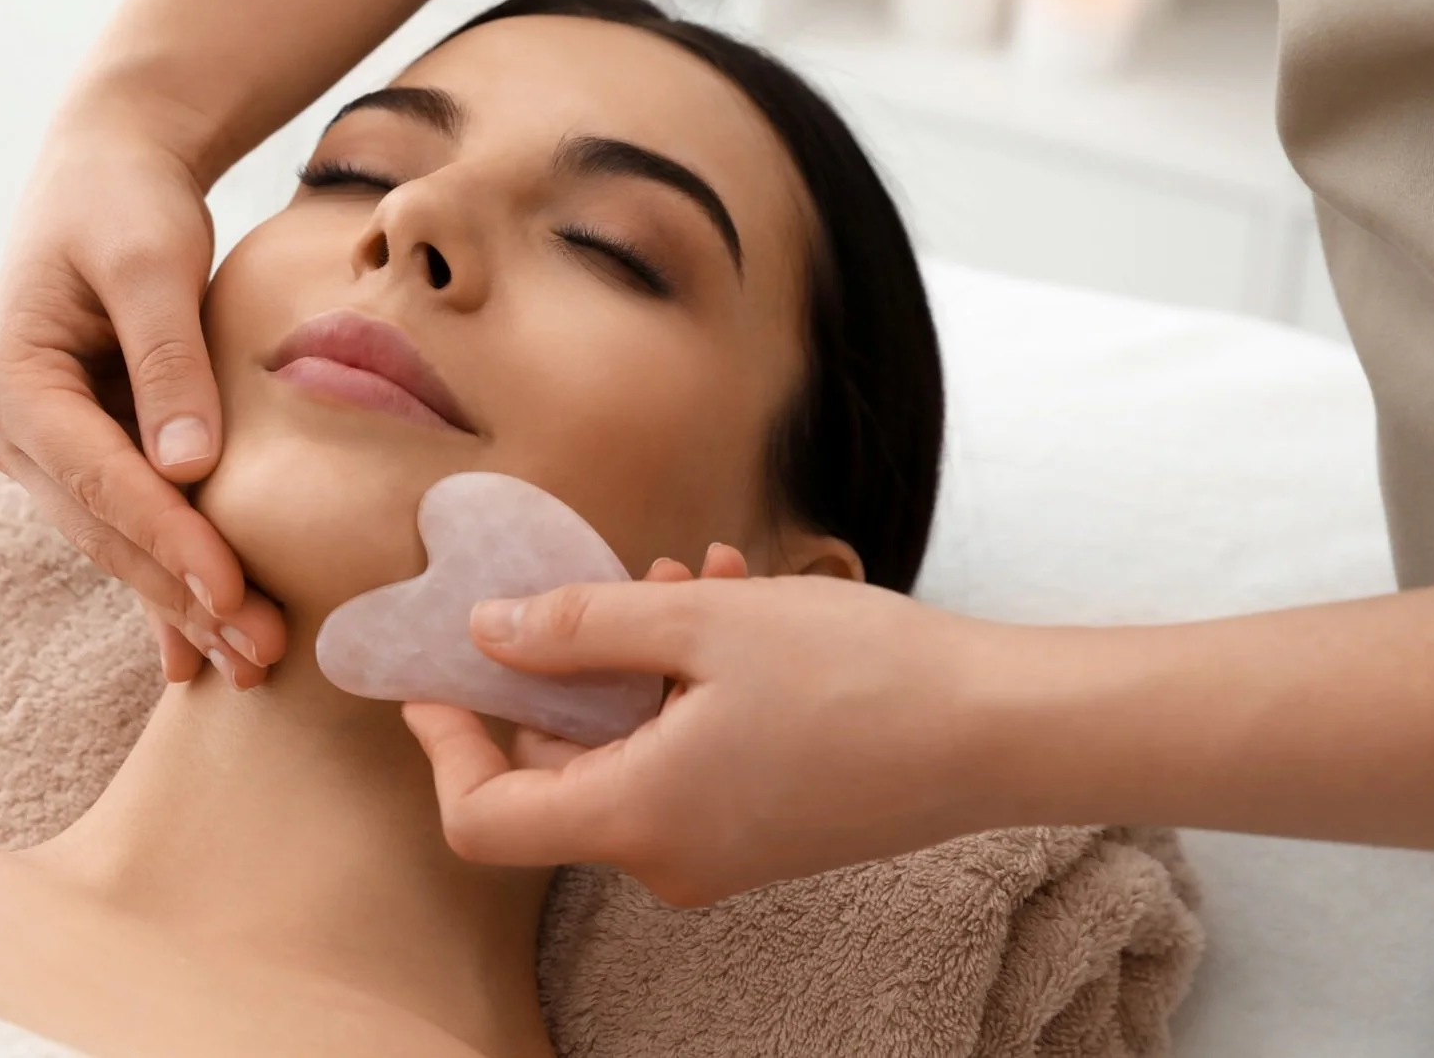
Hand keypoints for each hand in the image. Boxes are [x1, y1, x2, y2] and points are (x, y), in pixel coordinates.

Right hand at [0, 107, 286, 686]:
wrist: (110, 168)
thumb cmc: (128, 201)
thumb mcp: (151, 262)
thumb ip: (168, 360)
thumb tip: (190, 469)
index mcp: (14, 381)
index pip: (99, 480)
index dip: (169, 540)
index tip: (231, 592)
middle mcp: (13, 428)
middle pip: (106, 530)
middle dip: (182, 594)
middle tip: (258, 654)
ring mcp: (45, 447)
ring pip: (117, 542)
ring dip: (181, 602)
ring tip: (251, 662)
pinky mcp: (86, 451)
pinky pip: (126, 527)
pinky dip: (166, 583)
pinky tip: (196, 651)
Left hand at [402, 548, 997, 903]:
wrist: (1000, 730)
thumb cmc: (858, 675)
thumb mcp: (700, 625)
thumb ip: (576, 628)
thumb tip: (485, 633)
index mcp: (635, 820)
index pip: (483, 817)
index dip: (445, 743)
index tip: (434, 673)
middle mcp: (668, 857)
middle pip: (558, 767)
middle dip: (570, 663)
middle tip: (614, 578)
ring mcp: (719, 851)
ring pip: (631, 745)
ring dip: (643, 656)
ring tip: (702, 576)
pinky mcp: (762, 830)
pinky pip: (687, 757)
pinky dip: (691, 686)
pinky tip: (739, 605)